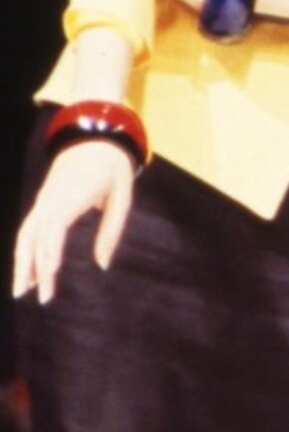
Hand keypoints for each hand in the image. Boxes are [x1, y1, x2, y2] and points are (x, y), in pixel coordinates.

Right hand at [12, 141, 136, 302]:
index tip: (50, 275)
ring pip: (26, 233)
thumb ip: (112, 230)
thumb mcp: (122, 195)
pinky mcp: (43, 201)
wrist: (94, 134)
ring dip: (22, 262)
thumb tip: (102, 264)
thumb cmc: (113, 166)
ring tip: (23, 290)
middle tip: (38, 298)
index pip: (55, 226)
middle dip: (33, 266)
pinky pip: (30, 228)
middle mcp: (52, 198)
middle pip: (34, 235)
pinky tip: (30, 270)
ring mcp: (44, 199)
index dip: (50, 251)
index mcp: (73, 195)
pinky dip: (27, 250)